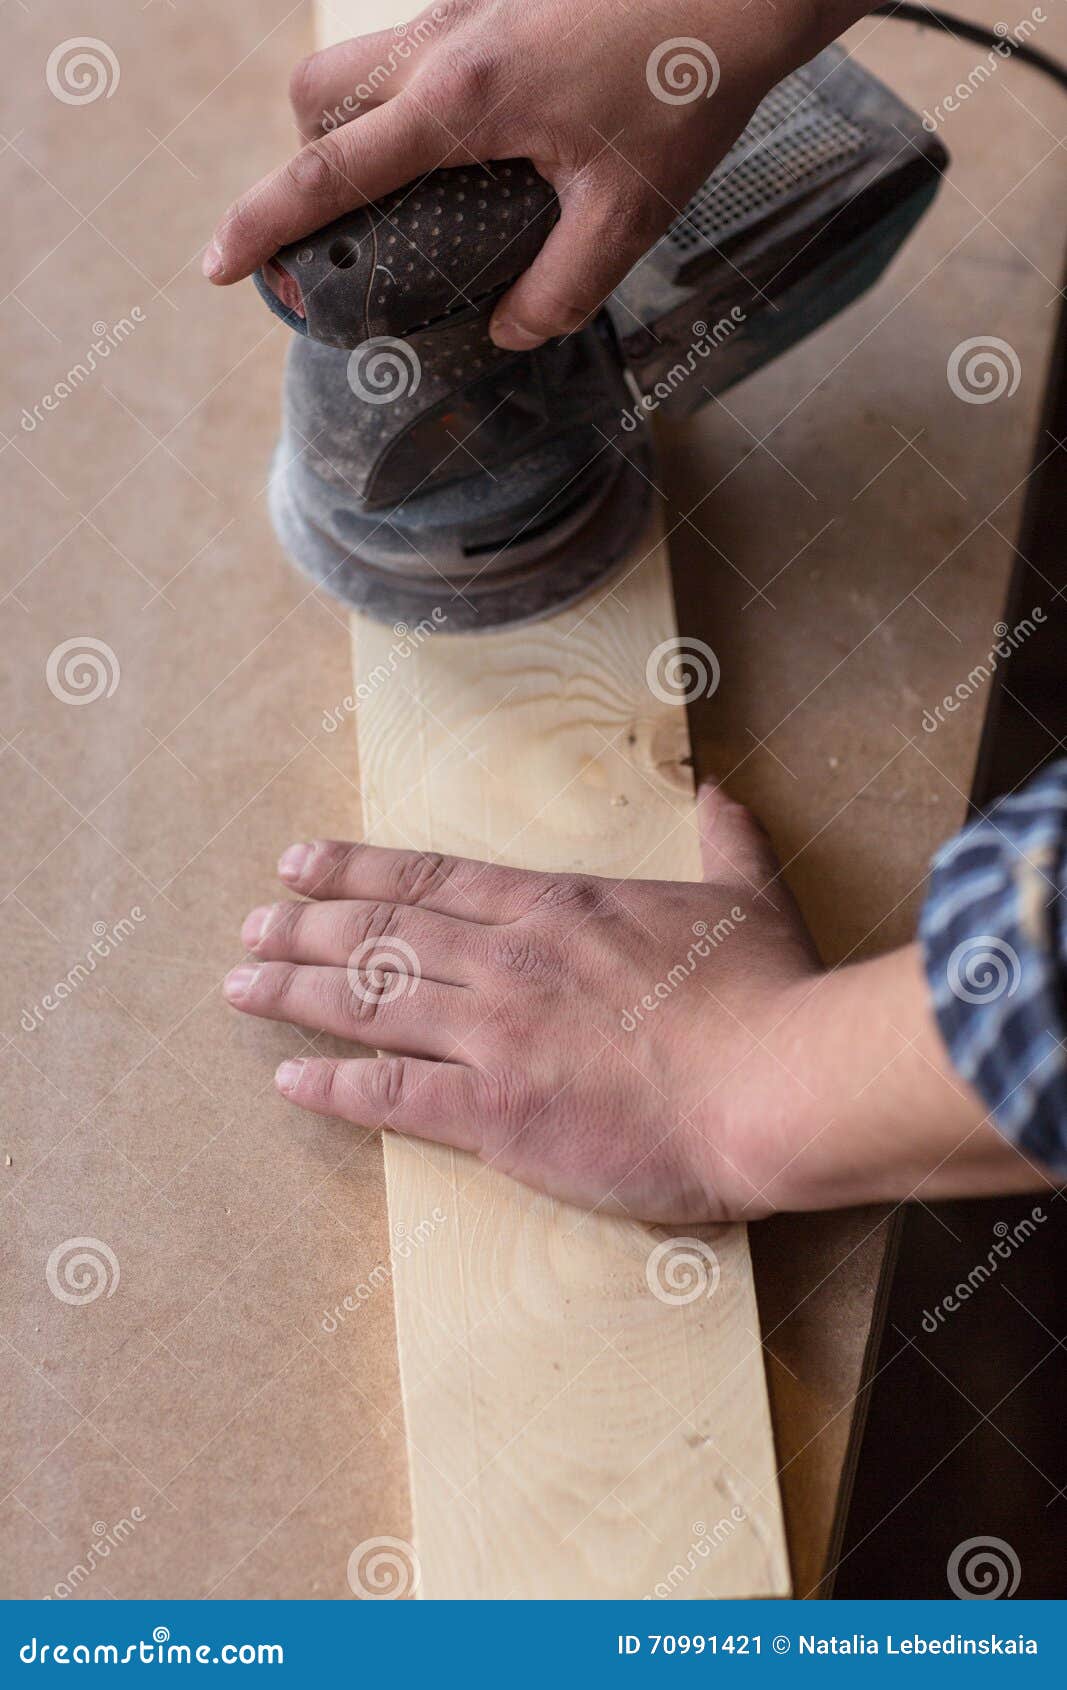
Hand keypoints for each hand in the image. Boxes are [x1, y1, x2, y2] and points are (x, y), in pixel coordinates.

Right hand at [203, 0, 870, 348]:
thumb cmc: (689, 87)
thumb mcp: (630, 214)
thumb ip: (562, 287)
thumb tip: (511, 332)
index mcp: (461, 103)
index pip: (329, 173)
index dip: (263, 225)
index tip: (220, 264)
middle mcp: (444, 43)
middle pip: (319, 97)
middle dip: (310, 160)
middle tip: (356, 216)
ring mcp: (467, 4)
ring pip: (366, 59)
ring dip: (363, 121)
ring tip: (423, 181)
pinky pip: (423, 39)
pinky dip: (422, 91)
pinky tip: (497, 127)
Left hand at [223, 783, 1039, 1220]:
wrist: (775, 1084)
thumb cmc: (765, 994)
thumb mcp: (746, 895)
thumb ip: (725, 839)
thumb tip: (721, 791)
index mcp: (556, 908)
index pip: (429, 879)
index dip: (354, 871)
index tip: (299, 864)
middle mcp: (507, 961)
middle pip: (379, 935)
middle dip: (305, 928)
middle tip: (251, 927)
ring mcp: (495, 1035)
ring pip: (368, 1002)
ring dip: (296, 991)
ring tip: (242, 985)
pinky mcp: (496, 1115)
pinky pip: (389, 1095)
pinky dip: (331, 1085)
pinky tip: (288, 1078)